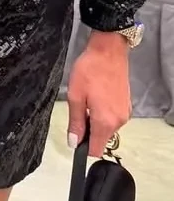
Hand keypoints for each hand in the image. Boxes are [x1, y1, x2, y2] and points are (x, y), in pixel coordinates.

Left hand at [66, 31, 131, 156]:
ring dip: (95, 120)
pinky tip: (96, 97)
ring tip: (88, 100)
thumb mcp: (76, 97)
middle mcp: (119, 121)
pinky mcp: (126, 106)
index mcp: (105, 121)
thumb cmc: (90, 70)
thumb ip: (75, 122)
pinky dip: (103, 113)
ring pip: (106, 128)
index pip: (96, 150)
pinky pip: (112, 118)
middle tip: (78, 109)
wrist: (109, 51)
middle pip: (101, 138)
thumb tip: (73, 142)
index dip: (83, 147)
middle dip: (88, 131)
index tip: (74, 138)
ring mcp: (125, 113)